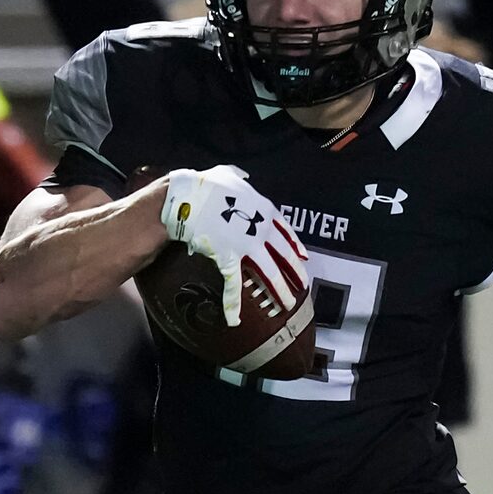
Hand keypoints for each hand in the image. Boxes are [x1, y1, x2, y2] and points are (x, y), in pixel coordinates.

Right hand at [162, 165, 306, 328]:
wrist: (188, 198)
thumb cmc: (206, 184)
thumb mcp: (227, 173)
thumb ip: (237, 175)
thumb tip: (241, 174)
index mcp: (264, 210)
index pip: (286, 231)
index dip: (295, 245)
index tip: (304, 257)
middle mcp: (261, 230)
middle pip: (284, 255)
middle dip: (295, 272)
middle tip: (303, 286)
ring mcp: (247, 247)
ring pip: (269, 273)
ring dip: (279, 290)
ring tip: (287, 304)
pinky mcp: (229, 259)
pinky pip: (233, 285)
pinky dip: (232, 304)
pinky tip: (235, 320)